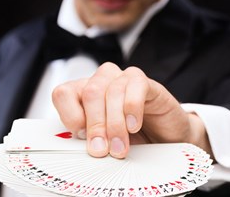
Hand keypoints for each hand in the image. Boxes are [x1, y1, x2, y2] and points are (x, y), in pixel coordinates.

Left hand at [52, 62, 211, 158]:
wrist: (167, 140)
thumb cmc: (135, 140)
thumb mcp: (107, 143)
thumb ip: (92, 140)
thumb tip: (83, 147)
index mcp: (83, 95)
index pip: (63, 93)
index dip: (70, 116)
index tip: (80, 137)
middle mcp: (101, 82)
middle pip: (88, 93)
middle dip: (95, 125)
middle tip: (102, 150)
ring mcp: (123, 79)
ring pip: (110, 90)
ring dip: (114, 123)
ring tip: (121, 147)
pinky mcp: (144, 82)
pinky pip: (134, 85)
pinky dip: (132, 108)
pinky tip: (134, 126)